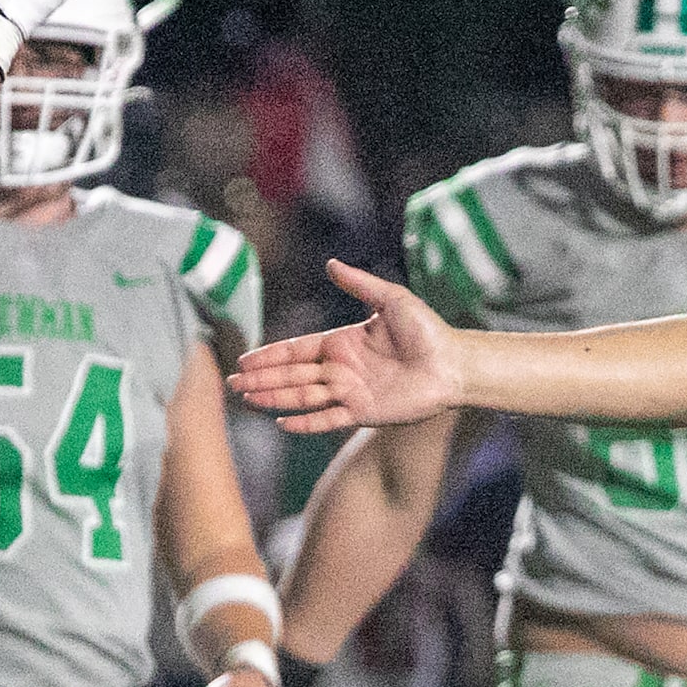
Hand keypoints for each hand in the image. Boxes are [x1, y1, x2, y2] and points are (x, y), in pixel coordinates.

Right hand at [228, 261, 464, 432]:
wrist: (454, 363)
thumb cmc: (427, 330)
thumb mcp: (391, 299)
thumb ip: (360, 284)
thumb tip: (330, 263)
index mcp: (342, 342)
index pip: (296, 350)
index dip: (269, 355)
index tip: (244, 360)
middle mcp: (341, 369)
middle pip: (292, 375)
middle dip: (262, 379)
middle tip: (232, 383)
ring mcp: (350, 392)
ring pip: (303, 397)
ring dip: (275, 398)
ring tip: (247, 400)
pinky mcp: (363, 412)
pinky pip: (328, 419)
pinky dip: (306, 423)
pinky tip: (283, 423)